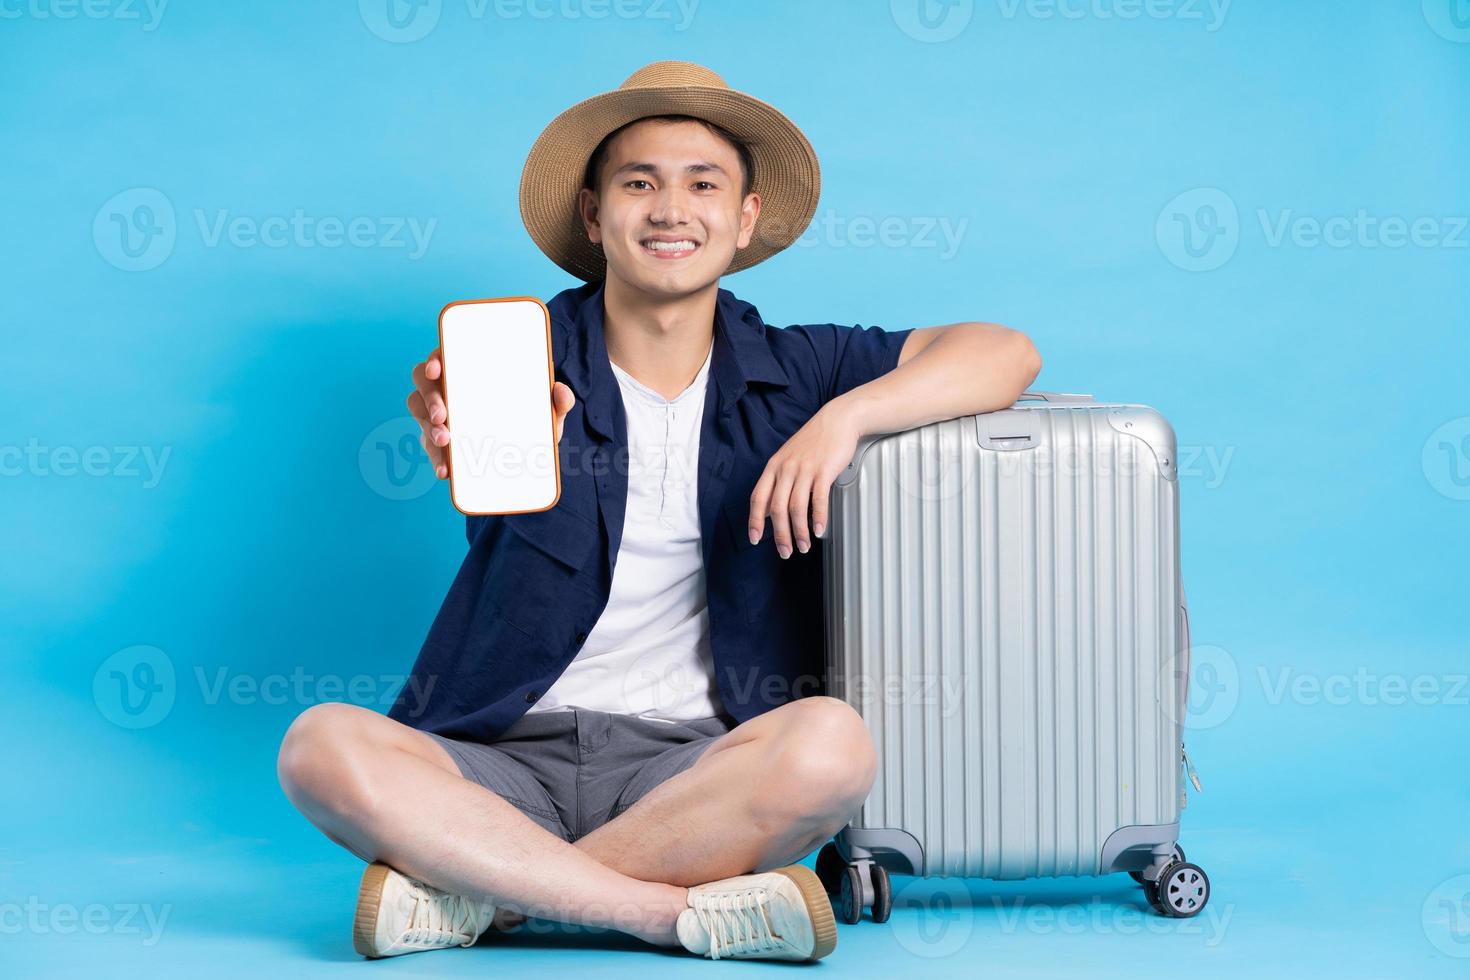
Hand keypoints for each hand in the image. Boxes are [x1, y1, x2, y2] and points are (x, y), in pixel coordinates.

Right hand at [407, 347, 575, 479]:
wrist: (529, 456)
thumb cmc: (531, 421)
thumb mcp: (546, 413)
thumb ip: (557, 402)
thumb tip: (562, 392)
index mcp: (470, 370)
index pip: (444, 355)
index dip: (435, 359)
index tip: (437, 369)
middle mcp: (450, 387)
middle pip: (423, 383)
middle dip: (429, 399)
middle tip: (442, 417)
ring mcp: (440, 413)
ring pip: (420, 412)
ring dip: (427, 427)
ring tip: (444, 442)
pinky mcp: (440, 439)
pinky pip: (429, 445)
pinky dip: (436, 458)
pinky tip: (445, 470)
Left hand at [748, 401, 862, 557]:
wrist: (837, 420)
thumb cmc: (814, 441)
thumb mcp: (788, 458)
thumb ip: (777, 482)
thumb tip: (766, 509)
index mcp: (774, 467)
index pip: (758, 498)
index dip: (755, 521)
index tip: (755, 540)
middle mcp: (786, 468)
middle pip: (777, 508)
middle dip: (780, 535)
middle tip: (786, 551)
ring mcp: (804, 469)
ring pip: (796, 507)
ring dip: (799, 532)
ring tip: (803, 546)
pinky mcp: (823, 470)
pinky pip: (818, 499)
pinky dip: (818, 518)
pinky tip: (819, 530)